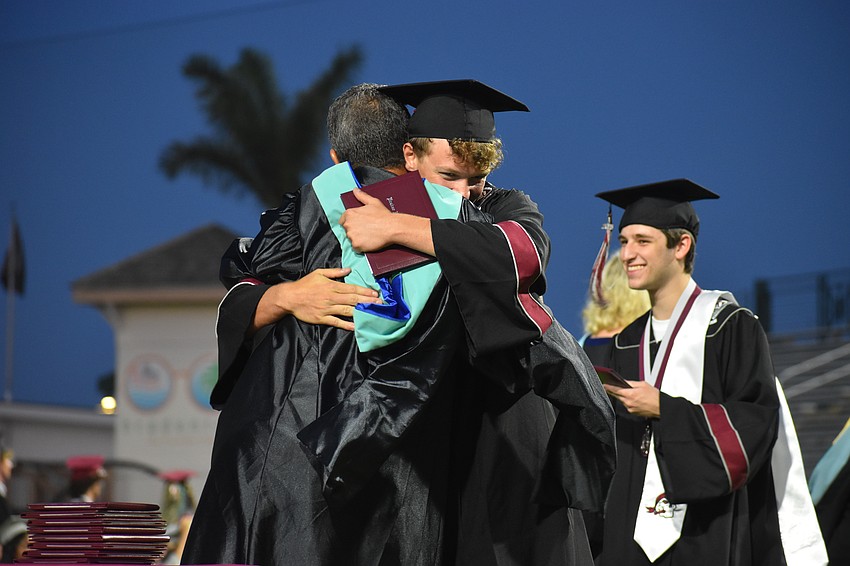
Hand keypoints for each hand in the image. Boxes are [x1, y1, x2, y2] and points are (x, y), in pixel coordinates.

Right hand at [252, 267, 381, 331]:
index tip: (376, 293)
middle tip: (380, 303)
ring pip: (347, 310)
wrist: (290, 297)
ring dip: (360, 311)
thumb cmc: (304, 284)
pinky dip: (346, 324)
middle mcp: (332, 297)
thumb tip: (348, 270)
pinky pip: (336, 322)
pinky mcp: (322, 318)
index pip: (352, 288)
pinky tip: (356, 326)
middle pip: (353, 299)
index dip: (365, 291)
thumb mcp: (319, 273)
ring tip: (372, 313)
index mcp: (332, 286)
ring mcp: (327, 308)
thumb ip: (335, 272)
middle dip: (367, 301)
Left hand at [339, 188, 435, 255]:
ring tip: (368, 236)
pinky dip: (361, 247)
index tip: (358, 225)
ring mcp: (351, 235)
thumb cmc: (383, 215)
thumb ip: (361, 196)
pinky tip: (369, 242)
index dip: (351, 223)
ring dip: (357, 239)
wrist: (392, 227)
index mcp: (350, 213)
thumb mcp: (373, 202)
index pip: (343, 220)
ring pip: (351, 239)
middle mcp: (348, 224)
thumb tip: (355, 190)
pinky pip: (355, 248)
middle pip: (347, 230)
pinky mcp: (356, 245)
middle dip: (354, 231)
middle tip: (366, 230)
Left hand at [604, 380, 660, 417]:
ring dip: (622, 396)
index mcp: (630, 394)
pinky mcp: (633, 412)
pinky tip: (633, 399)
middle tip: (611, 387)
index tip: (604, 385)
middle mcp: (628, 402)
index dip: (608, 387)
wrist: (661, 407)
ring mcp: (630, 408)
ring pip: (622, 401)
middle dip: (614, 391)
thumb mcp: (643, 384)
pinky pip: (627, 405)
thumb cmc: (654, 396)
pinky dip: (627, 401)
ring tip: (628, 393)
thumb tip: (623, 381)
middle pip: (617, 396)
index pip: (615, 390)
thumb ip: (631, 382)